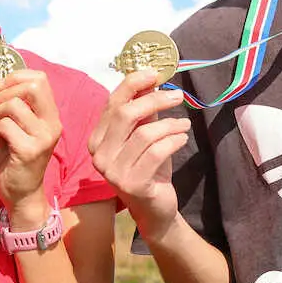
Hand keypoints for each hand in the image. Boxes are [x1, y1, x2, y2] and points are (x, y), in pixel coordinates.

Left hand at [0, 69, 61, 225]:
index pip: (41, 79)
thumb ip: (14, 106)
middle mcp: (52, 124)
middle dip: (5, 91)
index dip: (16, 77)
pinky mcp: (29, 150)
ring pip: (14, 105)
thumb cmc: (15, 158)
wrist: (20, 193)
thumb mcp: (18, 127)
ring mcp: (43, 137)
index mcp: (51, 115)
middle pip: (32, 86)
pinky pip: (5, 126)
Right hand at [88, 71, 189, 239]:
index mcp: (97, 139)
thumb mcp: (144, 135)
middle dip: (155, 100)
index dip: (132, 84)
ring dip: (170, 124)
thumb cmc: (149, 167)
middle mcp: (99, 155)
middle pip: (126, 115)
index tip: (155, 73)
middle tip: (178, 96)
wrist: (155, 209)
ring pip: (145, 134)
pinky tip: (182, 138)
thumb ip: (144, 111)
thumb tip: (152, 80)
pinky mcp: (132, 184)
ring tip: (184, 124)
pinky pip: (157, 152)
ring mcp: (114, 172)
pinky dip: (174, 140)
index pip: (112, 104)